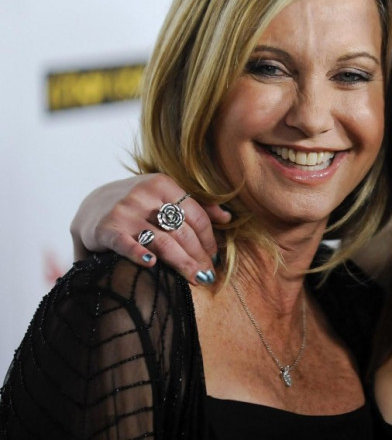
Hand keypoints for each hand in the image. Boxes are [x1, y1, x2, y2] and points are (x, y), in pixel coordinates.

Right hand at [70, 174, 230, 285]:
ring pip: (163, 242)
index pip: (196, 215)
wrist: (92, 206)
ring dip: (183, 264)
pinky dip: (139, 254)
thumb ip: (195, 205)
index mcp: (162, 184)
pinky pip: (126, 244)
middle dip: (199, 256)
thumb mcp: (164, 196)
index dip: (208, 239)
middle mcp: (144, 195)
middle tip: (208, 274)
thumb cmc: (138, 205)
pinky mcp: (106, 229)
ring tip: (196, 279)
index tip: (214, 257)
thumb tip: (227, 217)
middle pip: (182, 231)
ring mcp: (125, 212)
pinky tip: (152, 265)